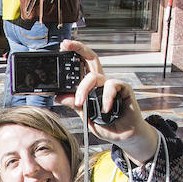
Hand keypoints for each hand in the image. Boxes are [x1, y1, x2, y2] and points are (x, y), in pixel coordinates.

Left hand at [55, 39, 158, 162]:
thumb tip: (58, 97)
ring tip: (80, 103)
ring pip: (94, 76)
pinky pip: (111, 86)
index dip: (73, 56)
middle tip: (66, 45)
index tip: (62, 47)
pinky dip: (106, 97)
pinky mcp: (123, 89)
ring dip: (83, 89)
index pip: (82, 67)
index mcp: (92, 87)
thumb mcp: (86, 116)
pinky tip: (105, 108)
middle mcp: (101, 82)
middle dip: (78, 48)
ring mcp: (112, 84)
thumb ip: (75, 105)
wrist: (124, 136)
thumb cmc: (108, 125)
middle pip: (91, 58)